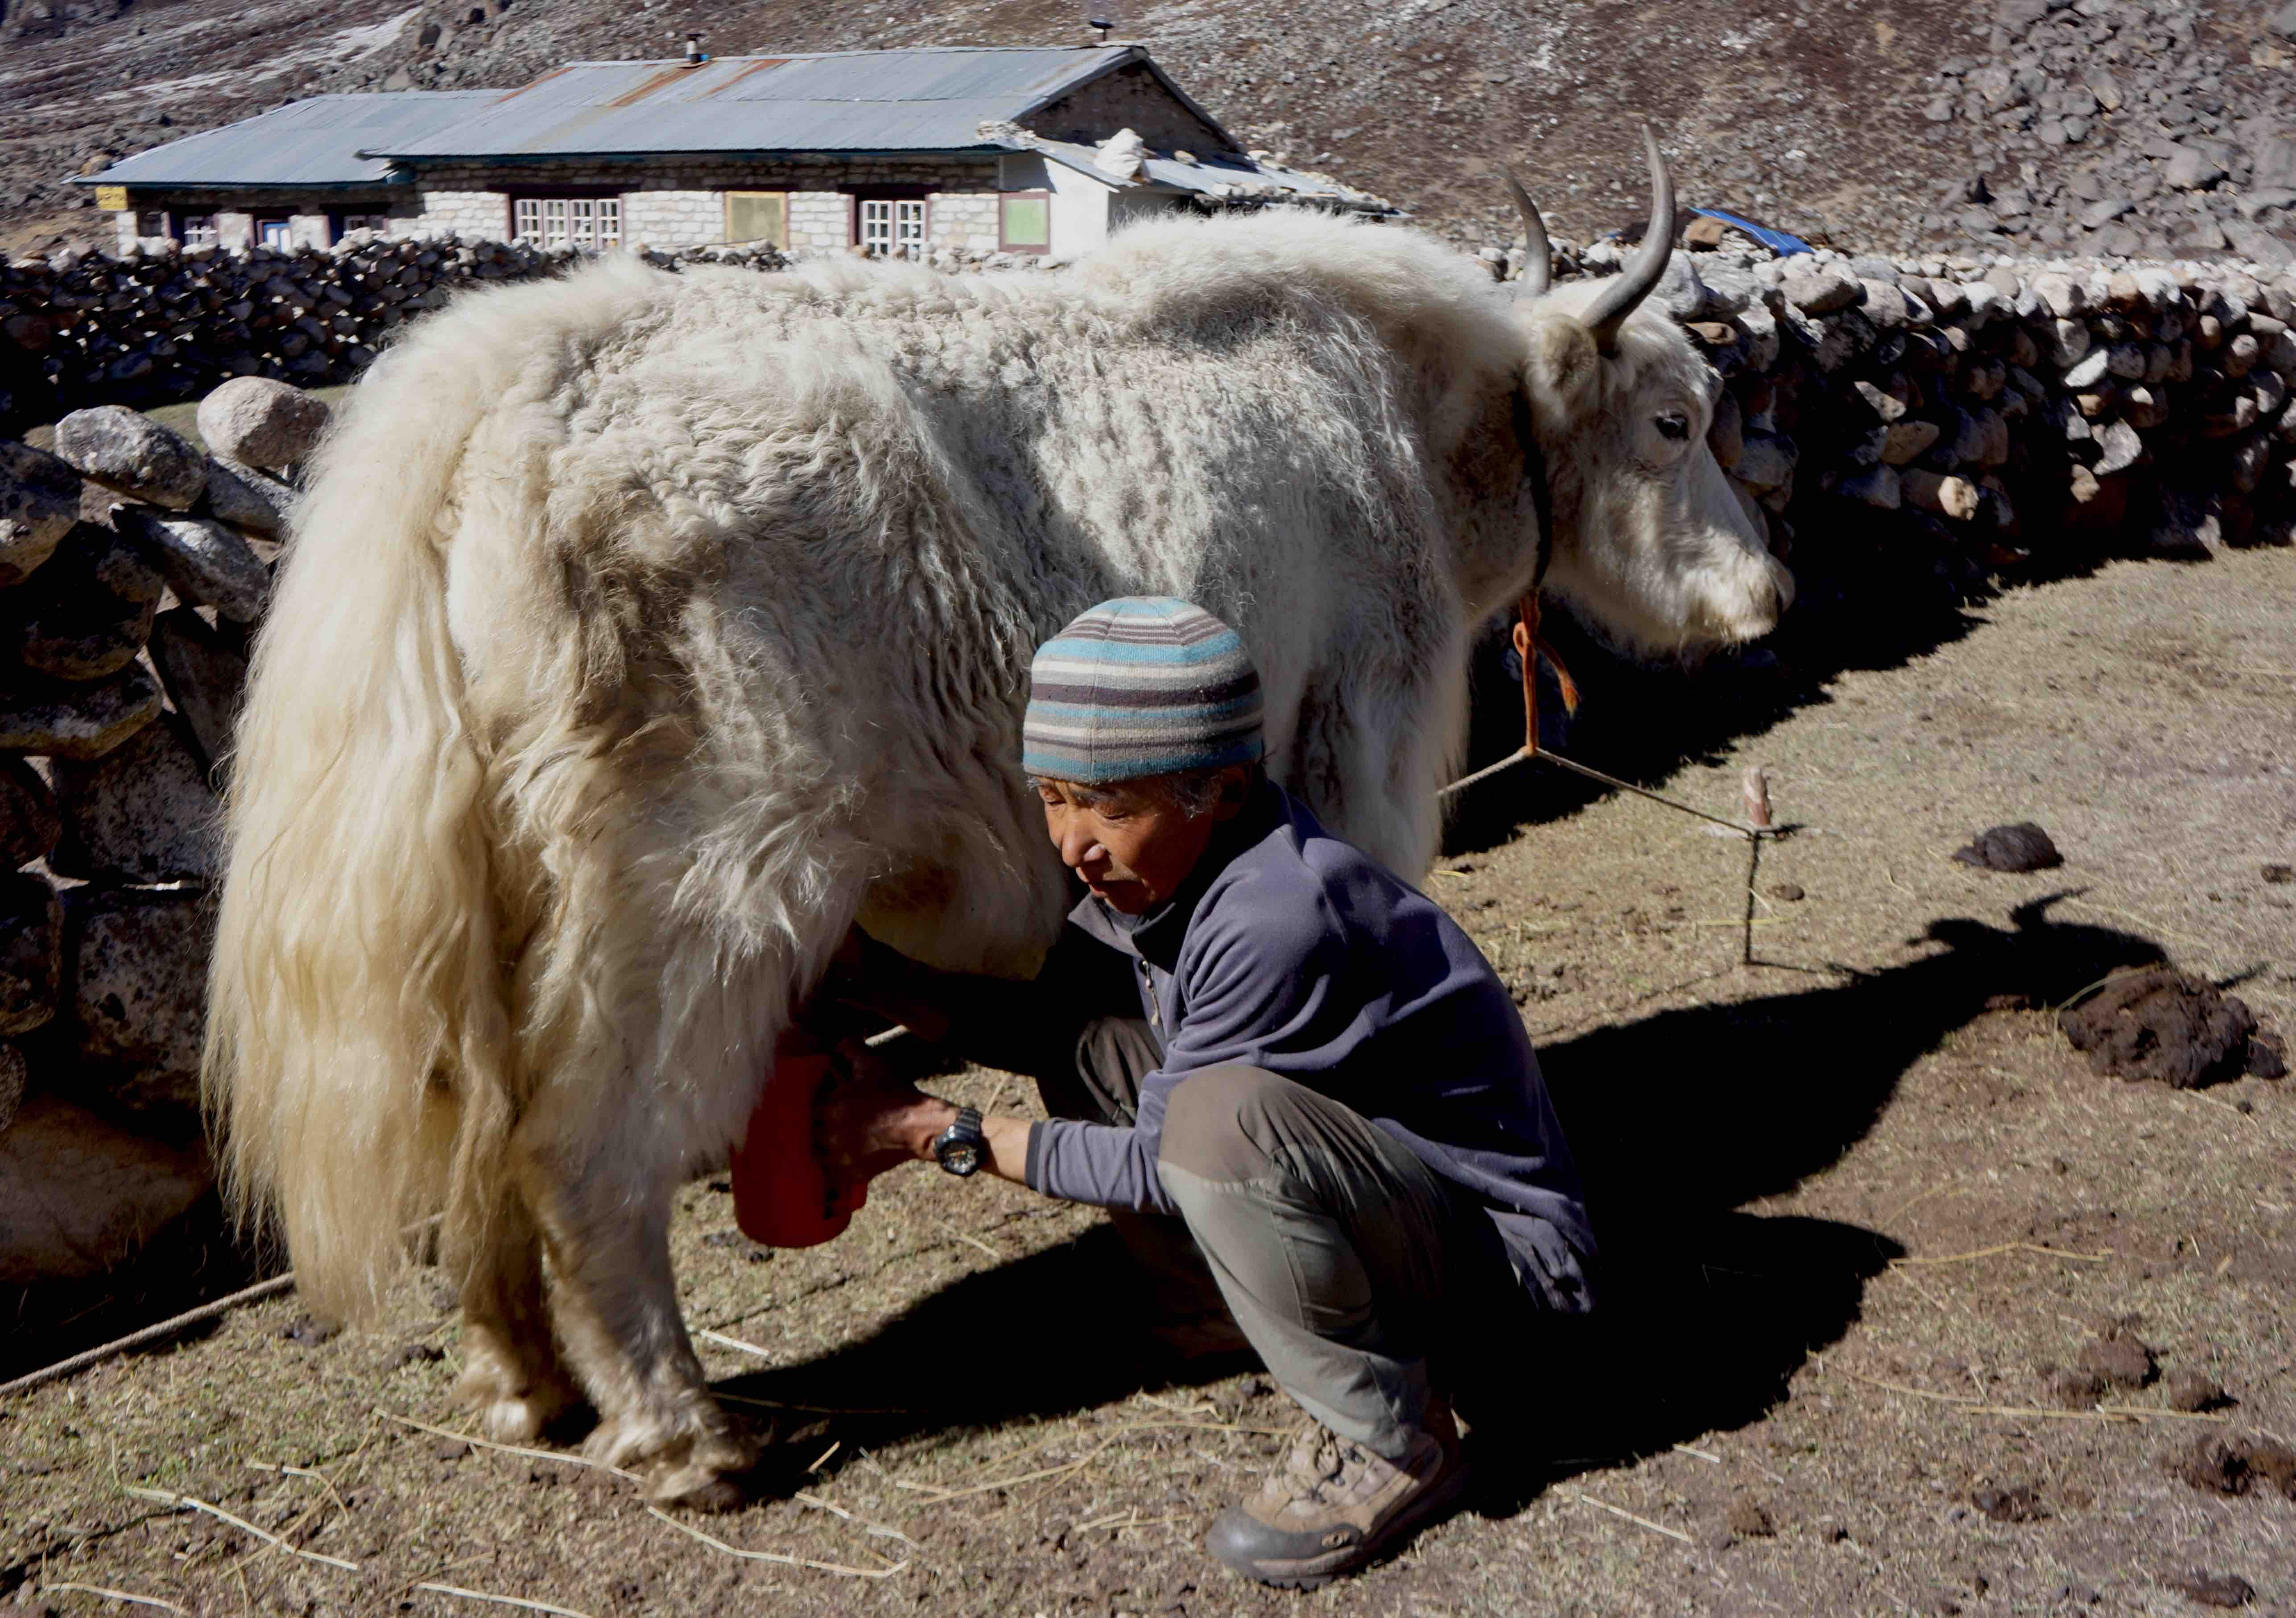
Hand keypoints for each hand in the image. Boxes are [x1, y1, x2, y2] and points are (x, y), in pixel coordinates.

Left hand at [812, 1041, 957, 1183]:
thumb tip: (837, 1042)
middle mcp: (828, 1135)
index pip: (810, 1109)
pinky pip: (833, 1174)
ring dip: (825, 1147)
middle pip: (811, 1132)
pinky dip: (836, 1167)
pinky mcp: (851, 1174)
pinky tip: (846, 1157)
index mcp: (828, 1108)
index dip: (820, 1107)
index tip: (828, 1107)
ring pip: (818, 1153)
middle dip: (821, 1127)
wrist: (919, 1126)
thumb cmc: (895, 1094)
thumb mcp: (872, 1065)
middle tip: (835, 1123)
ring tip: (838, 1141)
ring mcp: (839, 1157)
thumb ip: (850, 1050)